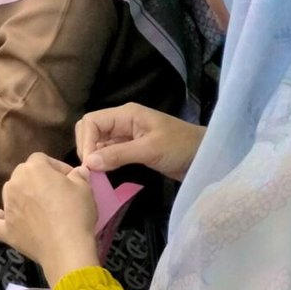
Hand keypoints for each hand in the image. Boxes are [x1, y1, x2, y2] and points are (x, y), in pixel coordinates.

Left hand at [0, 154, 99, 283]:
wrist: (66, 248)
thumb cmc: (76, 213)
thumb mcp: (85, 189)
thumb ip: (78, 176)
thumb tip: (77, 172)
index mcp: (33, 169)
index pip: (41, 159)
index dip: (56, 167)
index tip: (70, 180)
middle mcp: (15, 184)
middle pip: (23, 174)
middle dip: (39, 180)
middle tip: (57, 194)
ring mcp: (7, 207)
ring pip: (10, 193)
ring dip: (22, 196)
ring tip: (39, 209)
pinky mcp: (5, 229)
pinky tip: (5, 219)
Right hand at [74, 103, 203, 182]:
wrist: (205, 156)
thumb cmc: (180, 147)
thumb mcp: (150, 150)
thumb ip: (119, 155)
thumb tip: (88, 163)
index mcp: (126, 114)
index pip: (92, 121)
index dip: (86, 141)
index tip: (89, 165)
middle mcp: (123, 122)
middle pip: (91, 129)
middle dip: (86, 147)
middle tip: (89, 170)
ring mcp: (127, 135)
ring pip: (99, 141)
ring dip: (93, 155)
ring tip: (93, 175)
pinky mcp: (132, 148)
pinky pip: (109, 151)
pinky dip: (103, 161)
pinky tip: (102, 173)